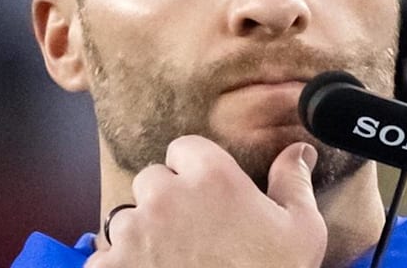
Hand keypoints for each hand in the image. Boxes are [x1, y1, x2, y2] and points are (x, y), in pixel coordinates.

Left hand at [87, 135, 326, 267]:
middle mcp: (167, 196)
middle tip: (191, 236)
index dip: (193, 172)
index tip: (206, 197)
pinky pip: (105, 256)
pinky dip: (121, 267)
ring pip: (127, 218)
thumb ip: (294, 184)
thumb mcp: (301, 233)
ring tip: (172, 263)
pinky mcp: (111, 266)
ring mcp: (134, 232)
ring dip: (143, 236)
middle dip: (166, 203)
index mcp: (212, 178)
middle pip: (152, 181)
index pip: (184, 149)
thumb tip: (299, 151)